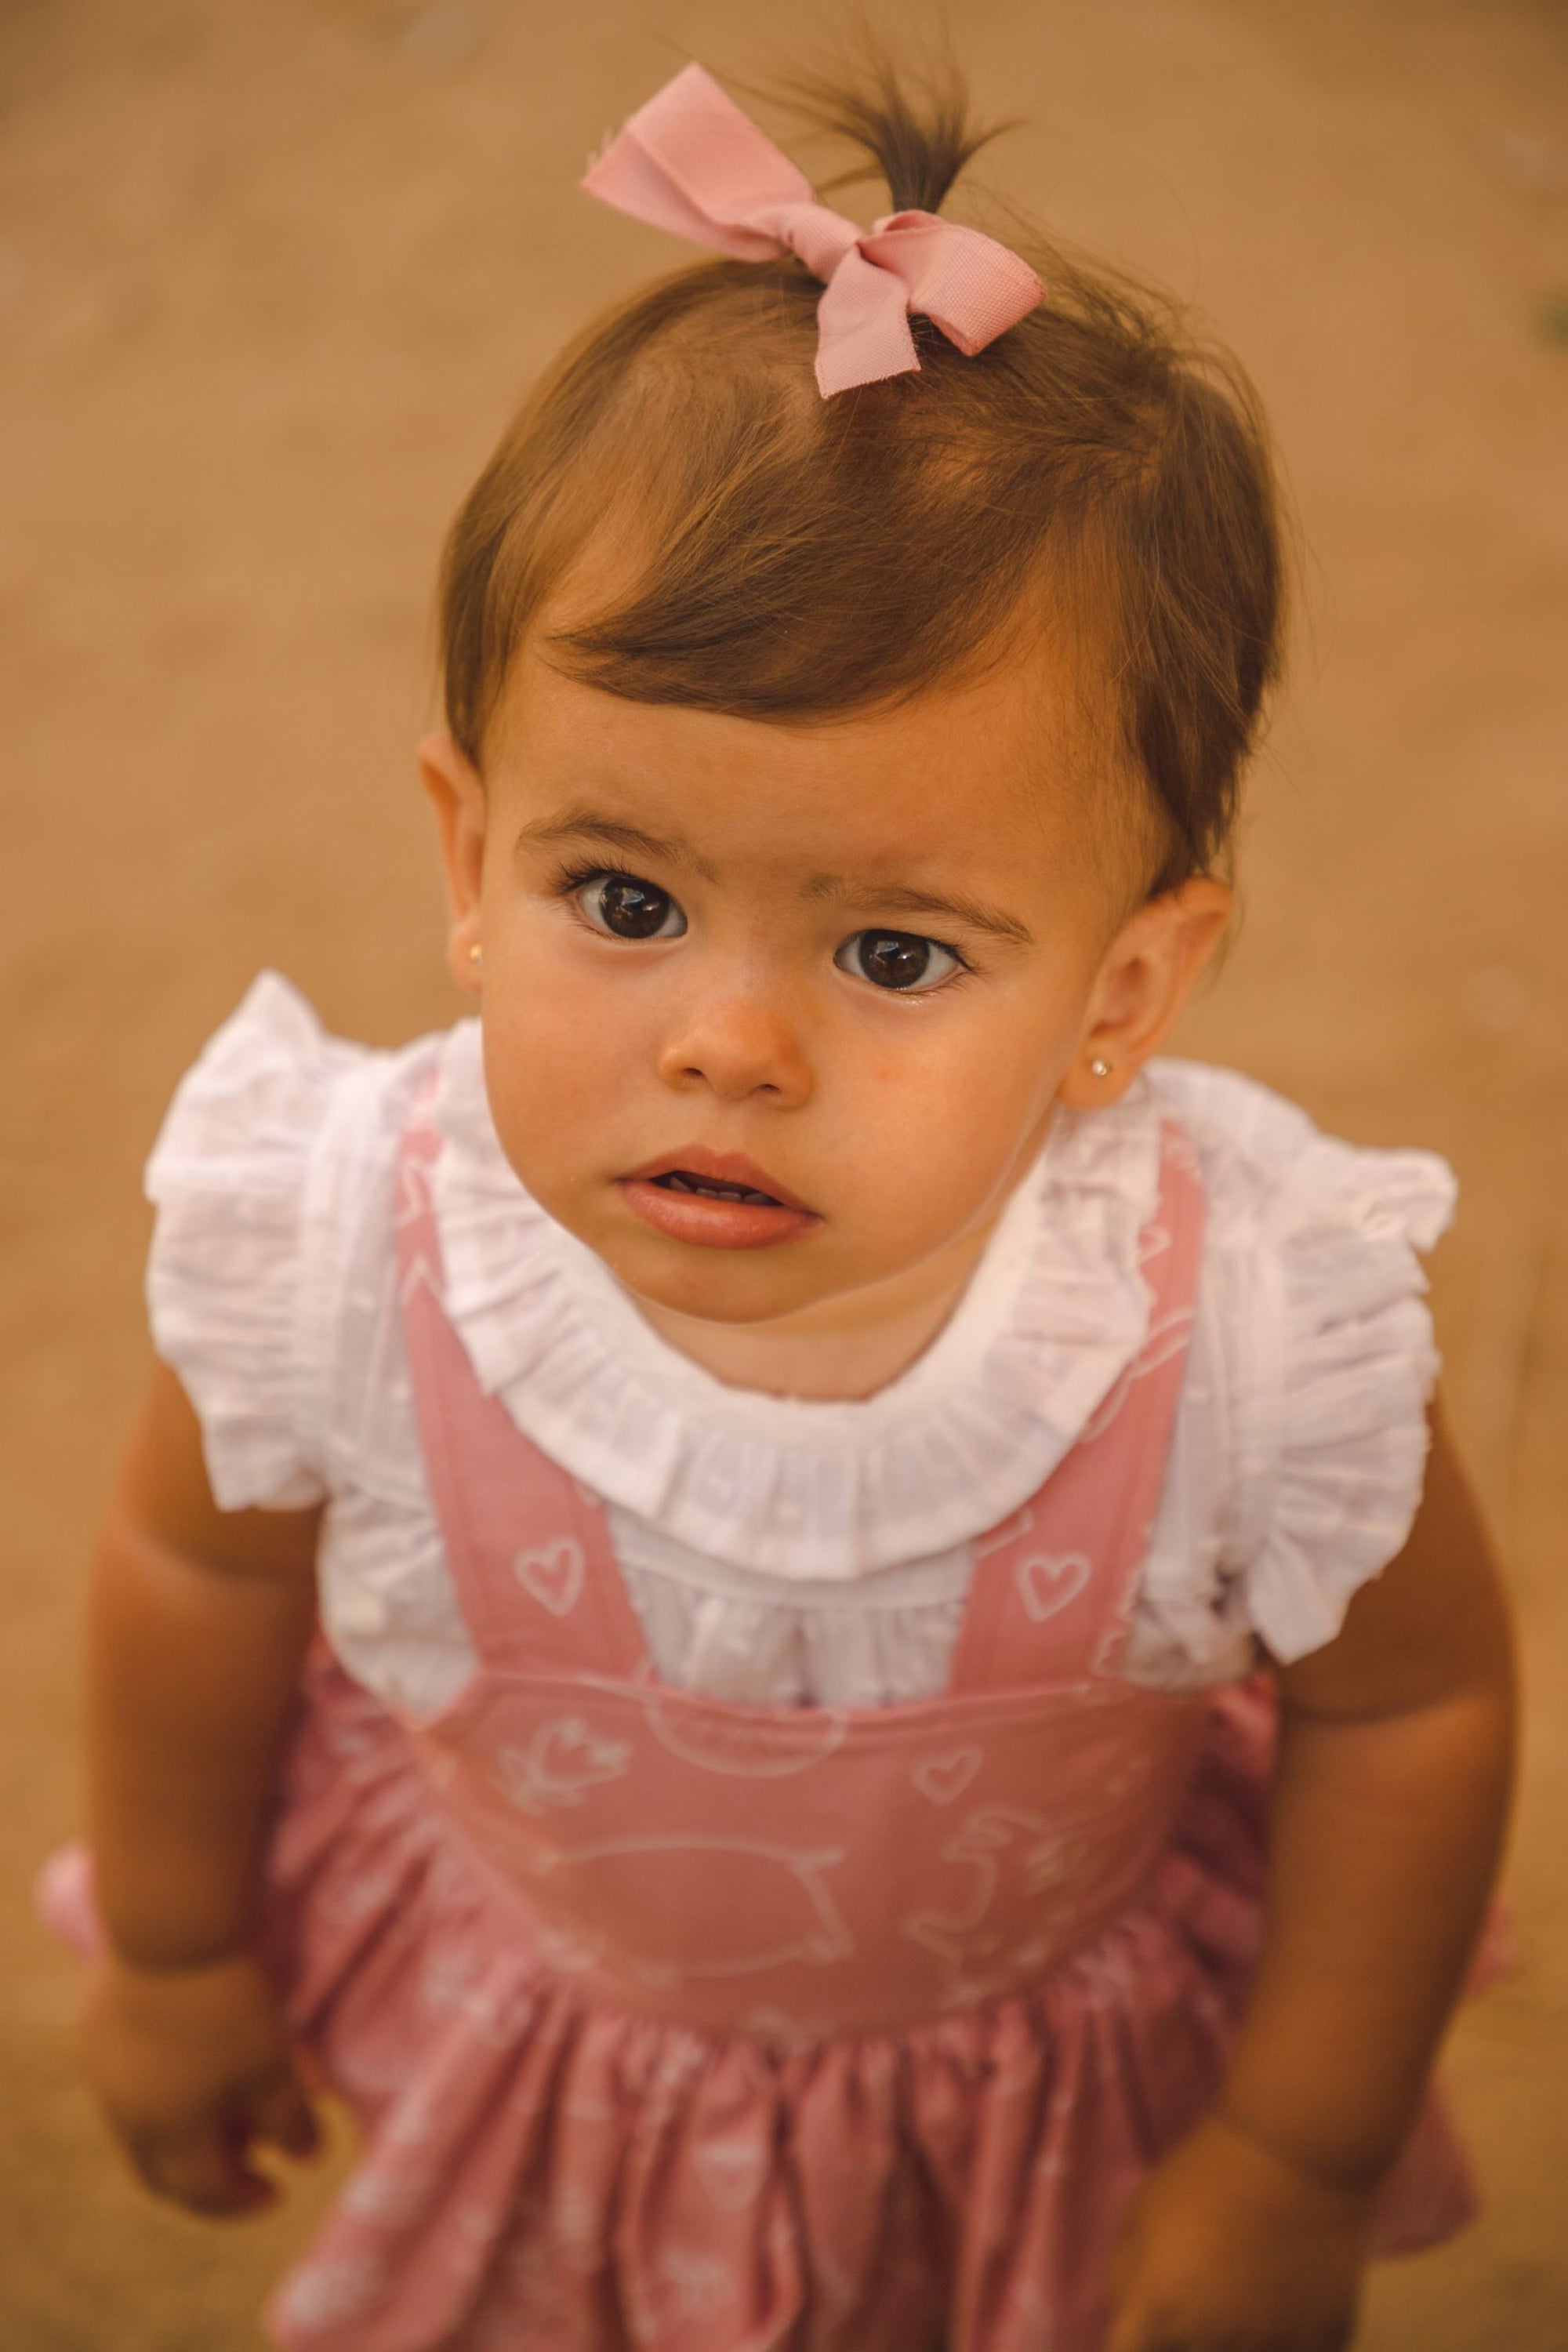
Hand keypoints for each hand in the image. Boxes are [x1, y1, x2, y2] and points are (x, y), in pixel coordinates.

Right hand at [80, 1947, 319, 2216]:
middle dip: (208, 2179)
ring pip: (144, 2126)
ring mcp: (103, 2072)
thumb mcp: (271, 2066)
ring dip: (186, 2134)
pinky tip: (195, 2068)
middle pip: (162, 2171)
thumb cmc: (228, 2006)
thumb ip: (291, 2121)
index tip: (280, 2190)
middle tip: (250, 2167)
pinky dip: (165, 2093)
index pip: (203, 2192)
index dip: (244, 2200)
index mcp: (166, 2134)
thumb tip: (310, 2159)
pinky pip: (130, 2083)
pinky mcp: (98, 2031)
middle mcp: (124, 2115)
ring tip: (231, 2115)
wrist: (170, 1929)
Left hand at [1107, 2111, 1372, 2351]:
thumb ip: (1128, 2270)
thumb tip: (1131, 2310)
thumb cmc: (1206, 2173)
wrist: (1292, 2155)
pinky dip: (1293, 2336)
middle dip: (1185, 2335)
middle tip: (1203, 2287)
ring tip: (1249, 2291)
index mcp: (1158, 2310)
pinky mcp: (1323, 2341)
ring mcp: (1269, 2347)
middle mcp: (1210, 2342)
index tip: (1148, 2323)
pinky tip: (1293, 2301)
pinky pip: (1298, 2351)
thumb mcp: (1142, 2209)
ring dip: (1239, 2336)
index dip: (1138, 2338)